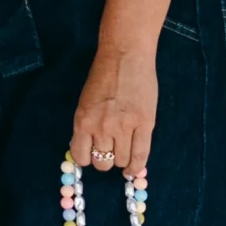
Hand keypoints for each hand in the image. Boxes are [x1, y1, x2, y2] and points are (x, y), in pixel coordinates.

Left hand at [71, 43, 158, 174]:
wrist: (125, 56)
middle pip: (102, 162)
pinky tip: (134, 168)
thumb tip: (90, 147)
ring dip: (121, 162)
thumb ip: (88, 124)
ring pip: (121, 161)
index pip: (81, 156)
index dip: (86, 159)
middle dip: (104, 161)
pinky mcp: (144, 125)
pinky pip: (141, 155)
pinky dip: (136, 166)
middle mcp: (101, 127)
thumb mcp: (86, 101)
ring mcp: (124, 127)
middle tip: (109, 154)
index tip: (90, 157)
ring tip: (123, 157)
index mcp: (82, 120)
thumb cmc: (103, 75)